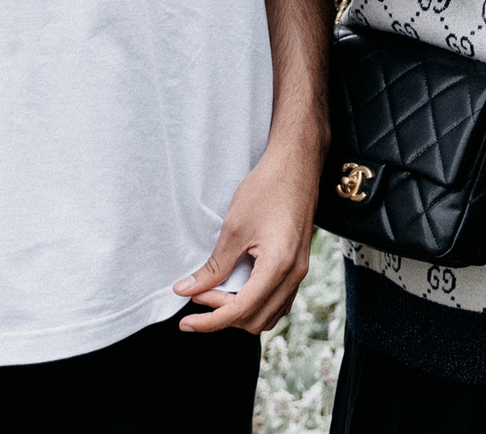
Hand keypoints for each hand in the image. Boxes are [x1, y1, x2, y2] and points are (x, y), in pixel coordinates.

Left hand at [174, 139, 317, 332]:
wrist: (297, 164)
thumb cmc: (268, 188)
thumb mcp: (234, 227)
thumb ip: (213, 266)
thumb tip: (186, 290)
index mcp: (278, 265)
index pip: (241, 310)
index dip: (210, 322)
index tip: (186, 322)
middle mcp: (294, 274)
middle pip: (255, 320)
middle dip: (223, 315)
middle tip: (199, 294)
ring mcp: (300, 271)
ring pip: (268, 315)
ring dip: (240, 312)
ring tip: (216, 293)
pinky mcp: (299, 265)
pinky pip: (278, 301)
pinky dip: (255, 304)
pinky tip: (237, 289)